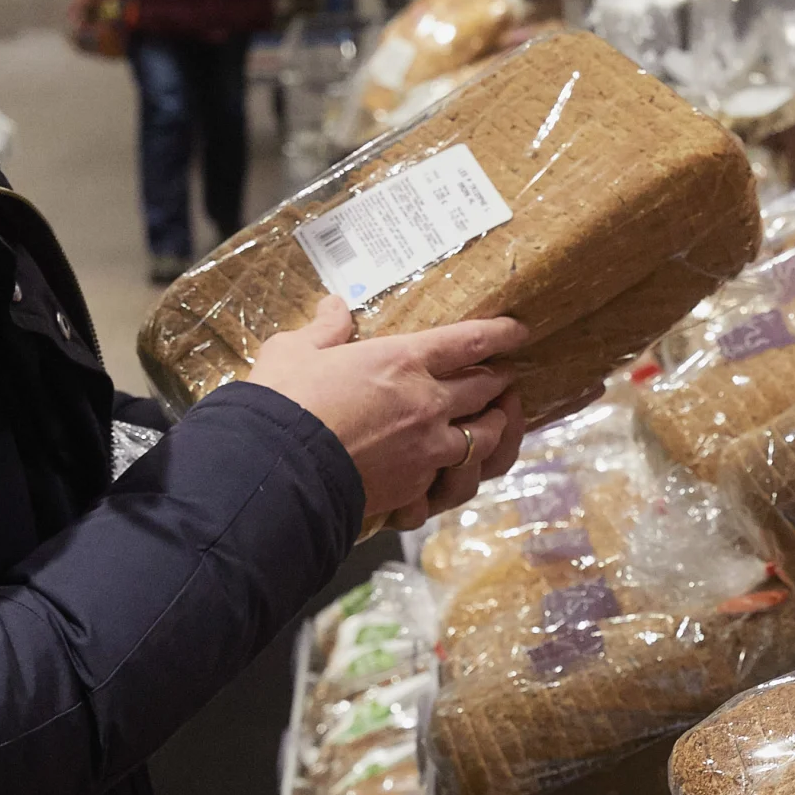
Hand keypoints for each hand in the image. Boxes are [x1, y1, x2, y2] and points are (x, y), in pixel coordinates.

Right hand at [246, 297, 527, 530]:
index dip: (499, 333)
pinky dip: (453, 478)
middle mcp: (428, 404)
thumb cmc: (282, 403)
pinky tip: (451, 475)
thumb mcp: (295, 351)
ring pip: (484, 440)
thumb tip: (333, 306)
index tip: (517, 331)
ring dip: (495, 430)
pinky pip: (449, 484)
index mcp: (404, 361)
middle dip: (500, 381)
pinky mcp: (414, 488)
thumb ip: (324, 329)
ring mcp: (427, 450)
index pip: (469, 341)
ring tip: (495, 424)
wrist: (276, 470)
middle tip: (506, 377)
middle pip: (485, 389)